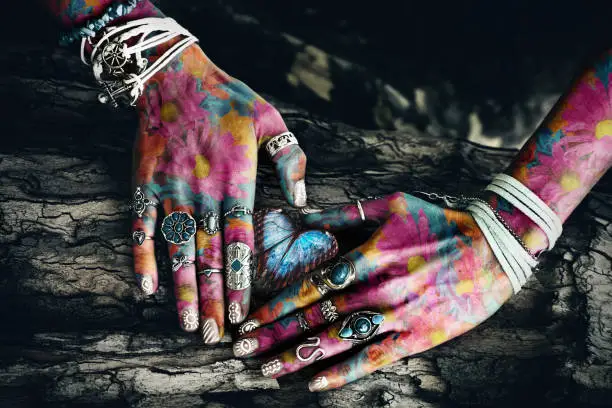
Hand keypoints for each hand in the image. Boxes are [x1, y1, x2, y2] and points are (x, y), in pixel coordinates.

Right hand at [130, 44, 307, 342]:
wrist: (175, 74)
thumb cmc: (228, 99)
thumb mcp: (271, 121)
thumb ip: (290, 161)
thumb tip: (302, 202)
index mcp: (236, 181)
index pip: (240, 241)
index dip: (240, 279)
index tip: (241, 312)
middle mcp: (203, 192)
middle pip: (209, 255)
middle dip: (212, 297)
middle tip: (213, 335)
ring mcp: (171, 189)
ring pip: (177, 248)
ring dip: (182, 287)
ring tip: (186, 323)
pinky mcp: (145, 182)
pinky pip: (141, 225)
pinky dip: (142, 256)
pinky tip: (146, 287)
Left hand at [233, 192, 513, 390]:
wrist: (495, 247)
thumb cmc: (439, 221)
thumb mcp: (391, 204)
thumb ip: (344, 214)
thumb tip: (301, 216)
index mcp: (369, 256)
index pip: (312, 286)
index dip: (276, 306)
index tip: (249, 320)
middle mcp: (379, 289)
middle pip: (317, 317)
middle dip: (275, 335)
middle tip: (241, 351)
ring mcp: (399, 316)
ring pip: (339, 341)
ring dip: (300, 357)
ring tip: (267, 371)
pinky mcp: (419, 337)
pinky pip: (376, 359)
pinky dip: (345, 372)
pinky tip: (317, 383)